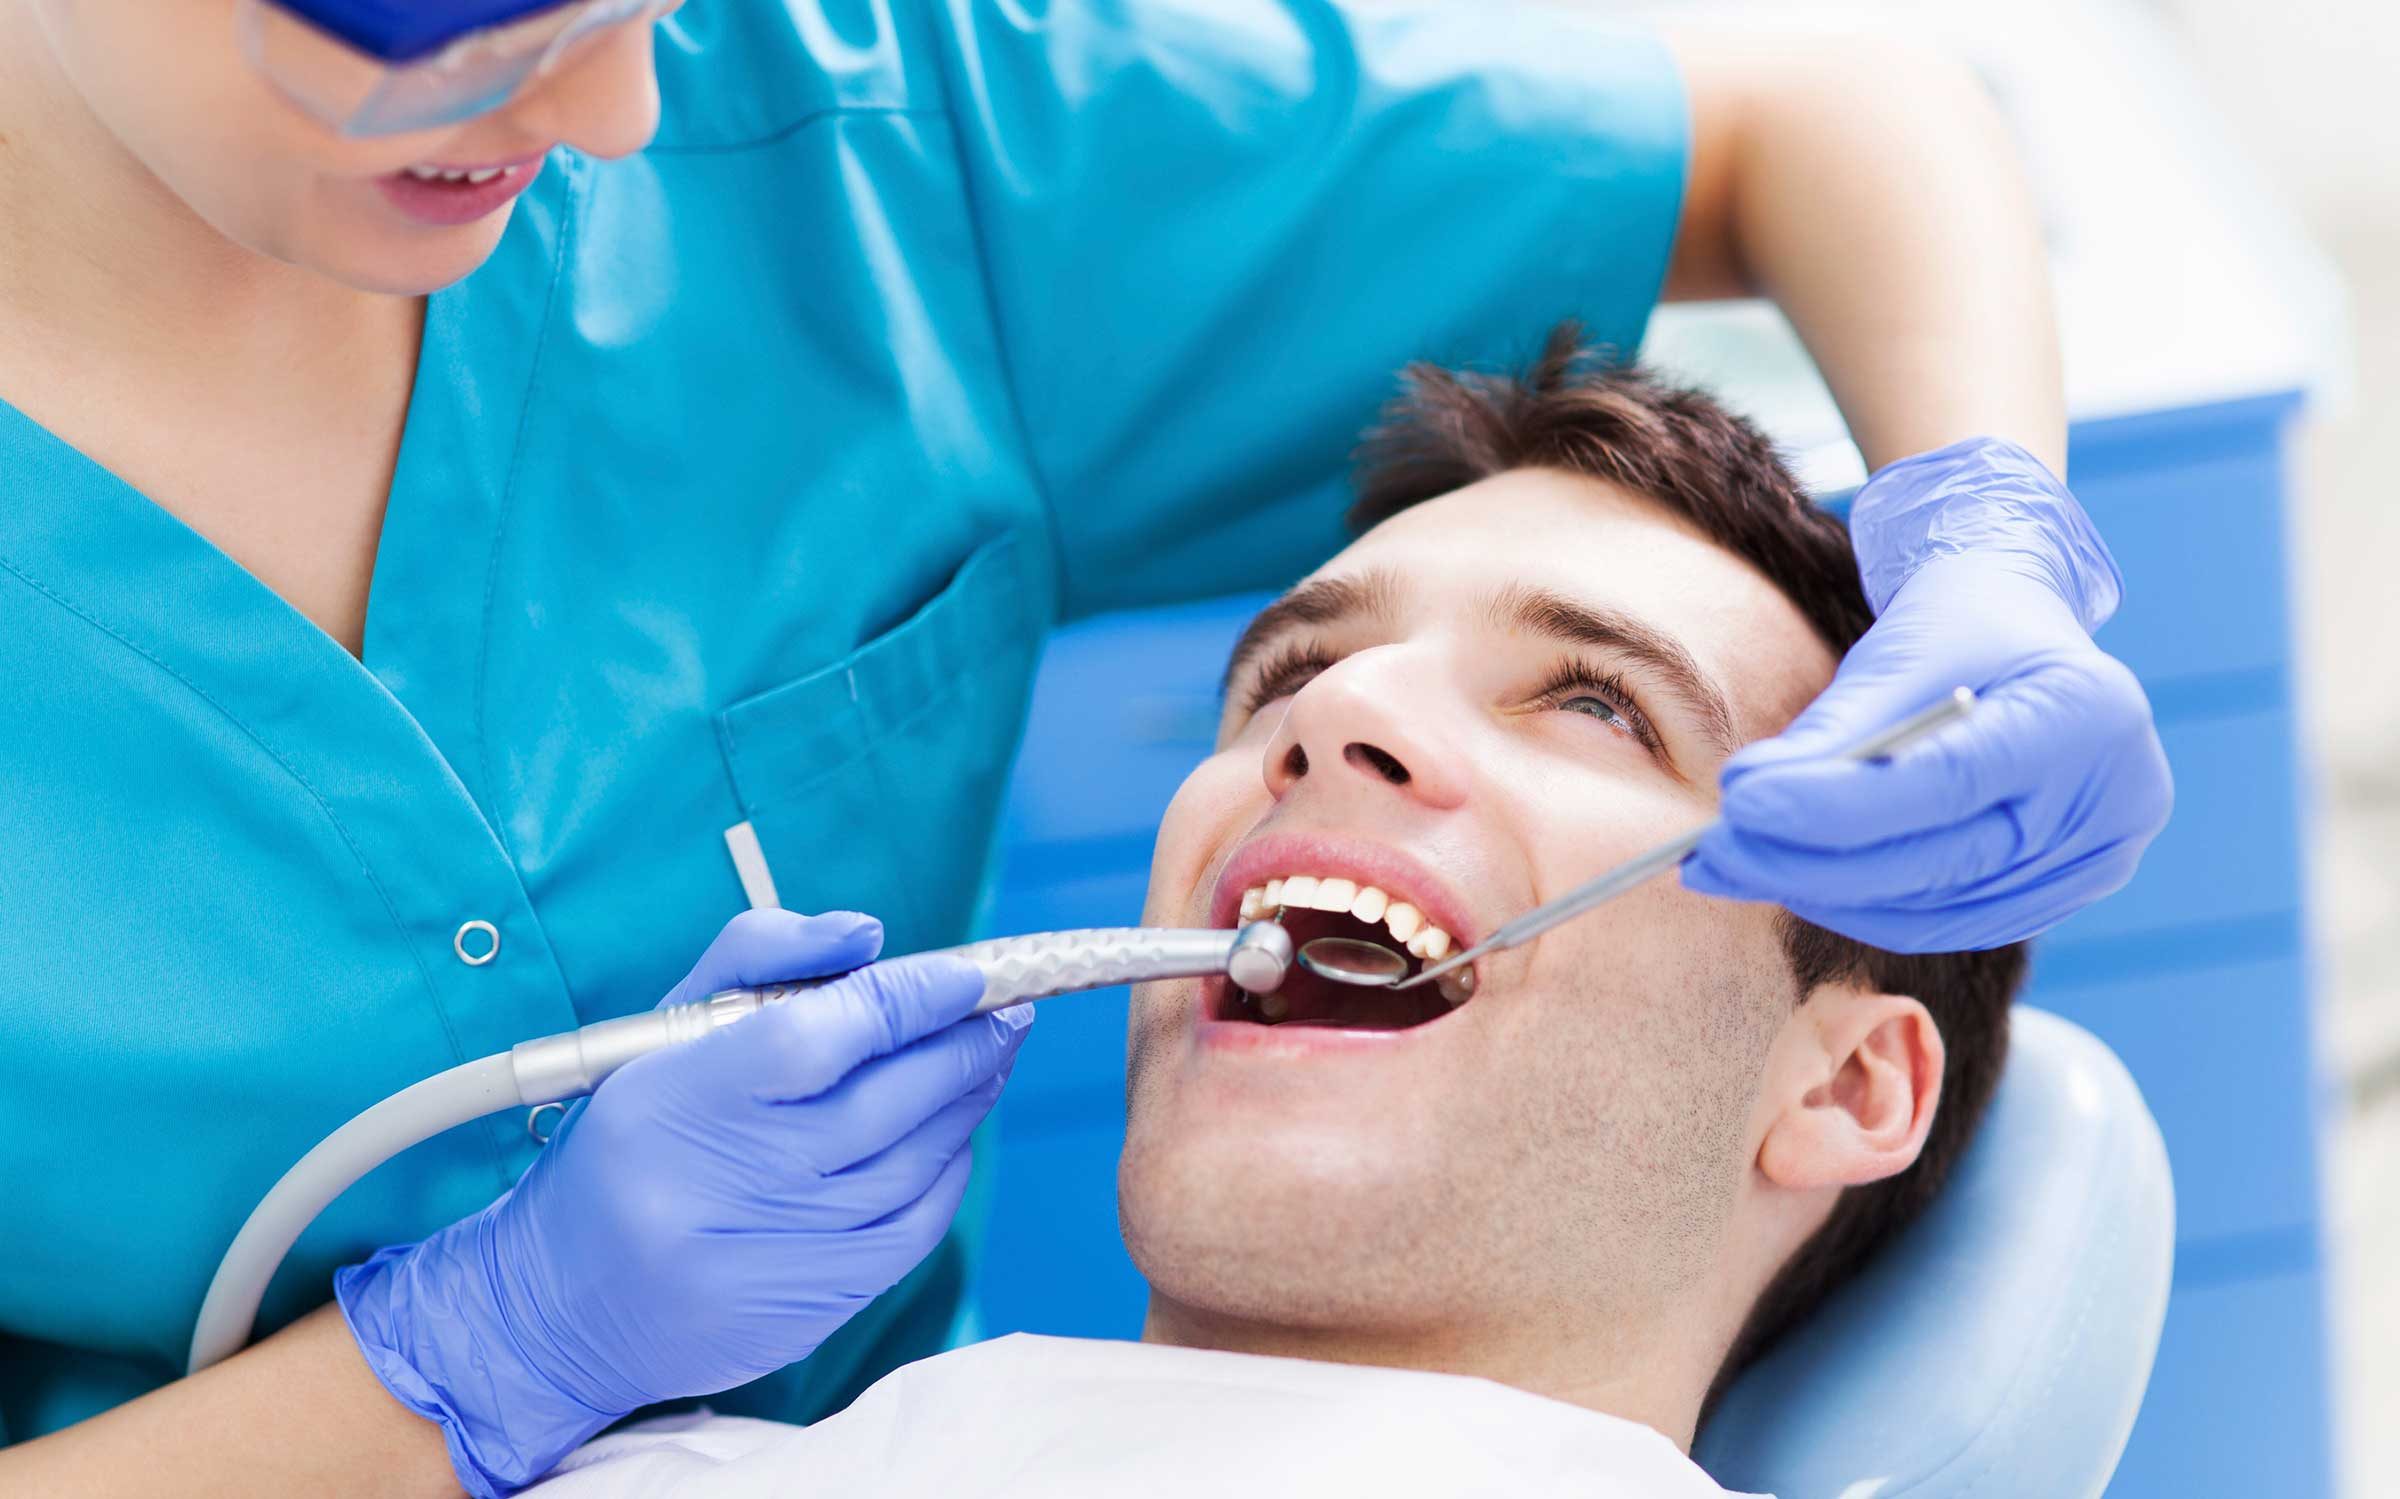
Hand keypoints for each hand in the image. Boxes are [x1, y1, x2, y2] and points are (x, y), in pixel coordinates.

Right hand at [335, 909, 1030, 1496]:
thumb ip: (761, 957)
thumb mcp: (658, 1032)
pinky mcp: (804, 1309)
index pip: (823, 1034)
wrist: (554, 1308)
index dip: (911, 999)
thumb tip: (870, 937)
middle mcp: (726, 1180)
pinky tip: (953, 1135)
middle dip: (966, 1045)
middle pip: (887, 1100)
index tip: (966, 975)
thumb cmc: (623, 1145)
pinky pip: (912, 1230)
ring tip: (990, 1056)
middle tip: (1005, 1010)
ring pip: (913, 1163)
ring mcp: (771, 1254)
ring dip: (968, 1101)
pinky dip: (947, 1173)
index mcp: (679, 1096)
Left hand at [1684, 437, 2172, 952]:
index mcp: (2086, 711)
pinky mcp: (2064, 893)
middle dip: (1807, 864)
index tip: (1739, 809)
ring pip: (1934, 909)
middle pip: (1939, 862)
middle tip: (1707, 856)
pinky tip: (1793, 882)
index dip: (1834, 807)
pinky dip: (1861, 907)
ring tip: (1732, 866)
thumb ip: (1834, 731)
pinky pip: (1945, 922)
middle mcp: (2115, 797)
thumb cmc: (1955, 627)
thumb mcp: (1897, 652)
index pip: (1944, 783)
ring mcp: (2099, 858)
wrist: (2019, 631)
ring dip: (1821, 895)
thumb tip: (1746, 802)